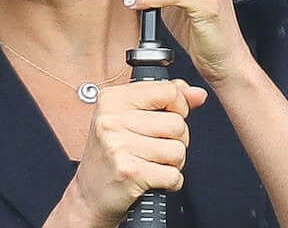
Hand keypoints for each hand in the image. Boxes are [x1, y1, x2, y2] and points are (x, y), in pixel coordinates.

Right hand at [57, 79, 206, 226]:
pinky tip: (153, 178)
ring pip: (178, 149)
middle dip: (176, 140)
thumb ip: (166, 99)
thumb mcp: (130, 117)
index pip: (167, 90)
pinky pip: (173, 175)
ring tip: (153, 163)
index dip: (178, 106)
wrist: (89, 196)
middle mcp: (112, 120)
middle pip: (177, 123)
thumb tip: (198, 94)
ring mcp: (119, 146)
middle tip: (156, 147)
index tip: (168, 116)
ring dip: (173, 162)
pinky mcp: (130, 172)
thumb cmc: (110, 155)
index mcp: (112, 99)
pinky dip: (171, 181)